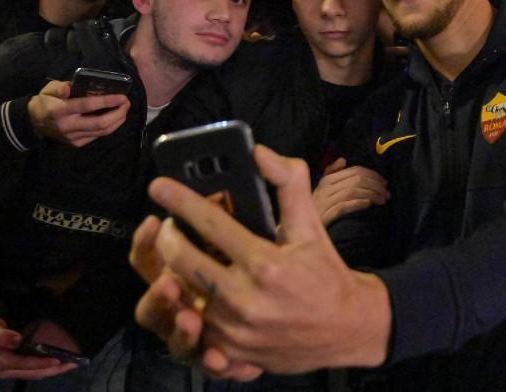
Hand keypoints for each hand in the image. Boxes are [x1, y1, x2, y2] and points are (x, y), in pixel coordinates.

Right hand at [0, 317, 77, 379]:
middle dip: (53, 370)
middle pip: (33, 373)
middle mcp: (4, 371)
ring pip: (34, 374)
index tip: (58, 360)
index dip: (41, 363)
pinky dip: (46, 369)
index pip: (24, 364)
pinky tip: (58, 365)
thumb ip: (0, 334)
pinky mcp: (13, 371)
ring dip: (53, 371)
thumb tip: (15, 340)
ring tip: (71, 365)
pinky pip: (32, 372)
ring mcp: (9, 372)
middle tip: (73, 364)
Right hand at [27, 80, 129, 146]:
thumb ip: (59, 87)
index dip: (107, 101)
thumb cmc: (45, 101)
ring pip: (102, 132)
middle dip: (118, 113)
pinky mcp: (76, 143)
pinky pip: (98, 136)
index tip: (122, 96)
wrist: (33, 123)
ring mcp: (73, 137)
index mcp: (60, 110)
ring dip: (117, 121)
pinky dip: (110, 127)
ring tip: (124, 109)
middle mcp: (68, 126)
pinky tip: (115, 118)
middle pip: (100, 123)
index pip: (87, 106)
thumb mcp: (47, 89)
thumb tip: (70, 87)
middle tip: (127, 103)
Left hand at [143, 145, 390, 376]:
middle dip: (169, 236)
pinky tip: (193, 288)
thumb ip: (288, 184)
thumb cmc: (325, 273)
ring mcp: (235, 330)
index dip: (181, 200)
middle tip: (169, 224)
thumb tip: (259, 153)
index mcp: (266, 264)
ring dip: (176, 270)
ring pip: (184, 292)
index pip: (212, 224)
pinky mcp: (231, 352)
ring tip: (182, 252)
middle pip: (183, 261)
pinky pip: (194, 322)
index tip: (159, 185)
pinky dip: (189, 302)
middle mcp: (246, 299)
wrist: (346, 330)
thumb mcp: (312, 227)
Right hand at [313, 158, 389, 224]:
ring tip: (383, 200)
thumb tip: (343, 160)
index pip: (355, 170)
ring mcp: (326, 200)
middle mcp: (327, 187)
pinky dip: (359, 203)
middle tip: (387, 193)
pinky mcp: (327, 214)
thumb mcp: (322, 188)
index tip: (384, 182)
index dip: (373, 175)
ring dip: (372, 194)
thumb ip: (331, 172)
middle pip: (357, 180)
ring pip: (354, 191)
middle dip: (376, 185)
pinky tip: (369, 205)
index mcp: (328, 179)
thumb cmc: (316, 207)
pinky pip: (346, 205)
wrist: (300, 227)